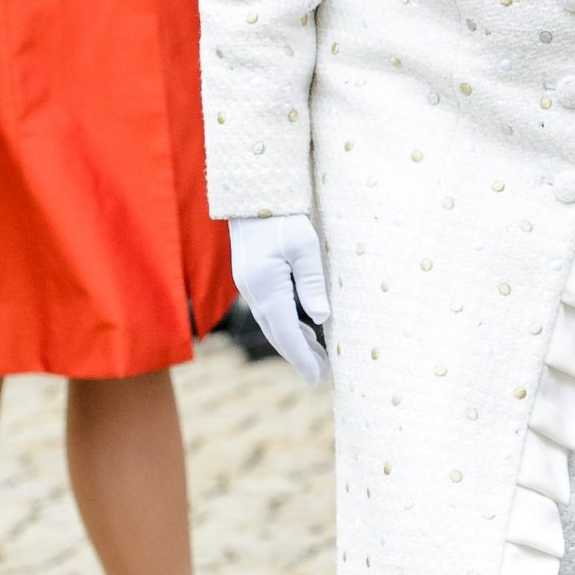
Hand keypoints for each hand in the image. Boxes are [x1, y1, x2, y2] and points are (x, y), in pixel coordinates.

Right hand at [229, 213, 330, 384]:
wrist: (255, 196)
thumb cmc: (284, 218)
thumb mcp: (305, 246)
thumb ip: (312, 282)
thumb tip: (322, 317)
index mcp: (266, 287)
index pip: (285, 333)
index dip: (302, 357)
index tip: (318, 378)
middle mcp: (255, 292)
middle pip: (278, 335)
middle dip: (300, 357)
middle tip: (322, 377)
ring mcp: (252, 287)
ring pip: (274, 325)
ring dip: (295, 343)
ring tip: (319, 360)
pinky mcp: (256, 280)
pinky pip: (273, 312)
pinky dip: (289, 326)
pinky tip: (305, 332)